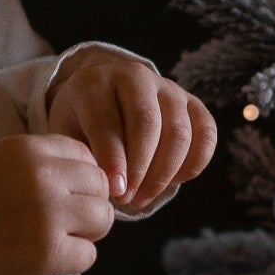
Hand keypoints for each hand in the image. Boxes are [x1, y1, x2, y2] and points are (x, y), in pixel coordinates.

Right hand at [0, 135, 112, 274]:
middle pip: (101, 187)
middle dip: (87, 207)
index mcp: (29, 149)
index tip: (59, 198)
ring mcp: (47, 215)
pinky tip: (41, 260)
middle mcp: (42, 176)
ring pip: (103, 220)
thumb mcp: (0, 164)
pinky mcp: (48, 253)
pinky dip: (71, 262)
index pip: (86, 156)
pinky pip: (88, 256)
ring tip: (52, 241)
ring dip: (85, 234)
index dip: (79, 181)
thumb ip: (44, 165)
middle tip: (59, 225)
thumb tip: (98, 181)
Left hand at [46, 48, 218, 215]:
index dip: (113, 161)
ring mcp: (167, 87)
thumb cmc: (81, 125)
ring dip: (164, 173)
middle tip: (128, 199)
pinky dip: (193, 164)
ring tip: (143, 197)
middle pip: (147, 123)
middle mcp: (133, 76)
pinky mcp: (192, 101)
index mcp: (93, 82)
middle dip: (140, 169)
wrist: (103, 100)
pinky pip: (206, 133)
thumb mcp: (68, 136)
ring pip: (179, 131)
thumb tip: (113, 186)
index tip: (114, 192)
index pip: (107, 122)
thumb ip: (84, 157)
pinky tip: (172, 182)